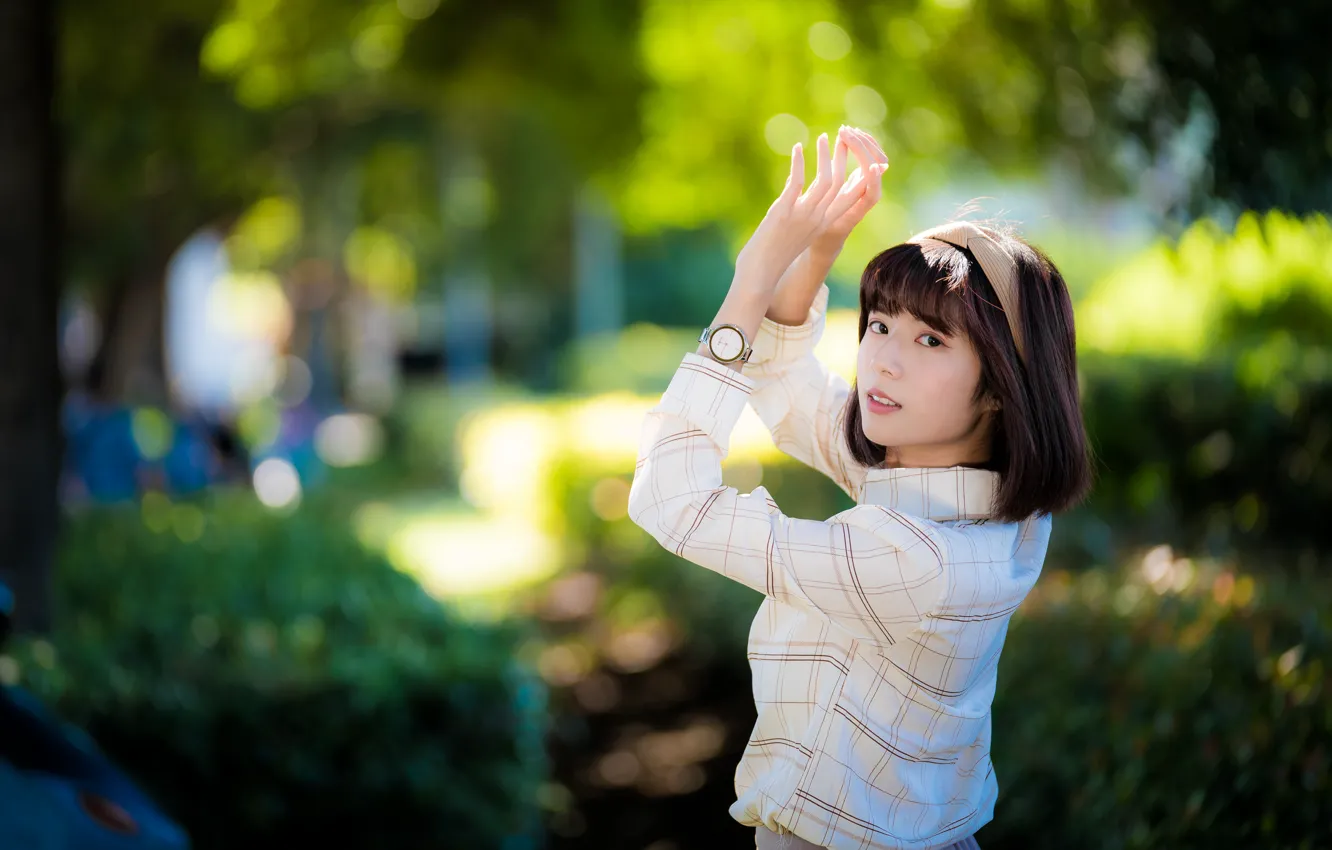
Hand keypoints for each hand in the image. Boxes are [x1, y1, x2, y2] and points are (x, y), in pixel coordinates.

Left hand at [736, 130, 887, 288]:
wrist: (758, 277)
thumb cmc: (771, 257)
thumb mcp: (793, 232)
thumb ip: (799, 214)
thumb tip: (795, 194)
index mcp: (823, 225)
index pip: (849, 196)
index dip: (857, 174)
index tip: (859, 157)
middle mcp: (818, 219)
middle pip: (841, 184)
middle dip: (844, 158)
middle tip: (844, 138)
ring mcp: (803, 216)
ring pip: (825, 180)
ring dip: (825, 155)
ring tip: (824, 138)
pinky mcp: (784, 212)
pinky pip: (797, 181)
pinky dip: (799, 162)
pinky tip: (797, 148)